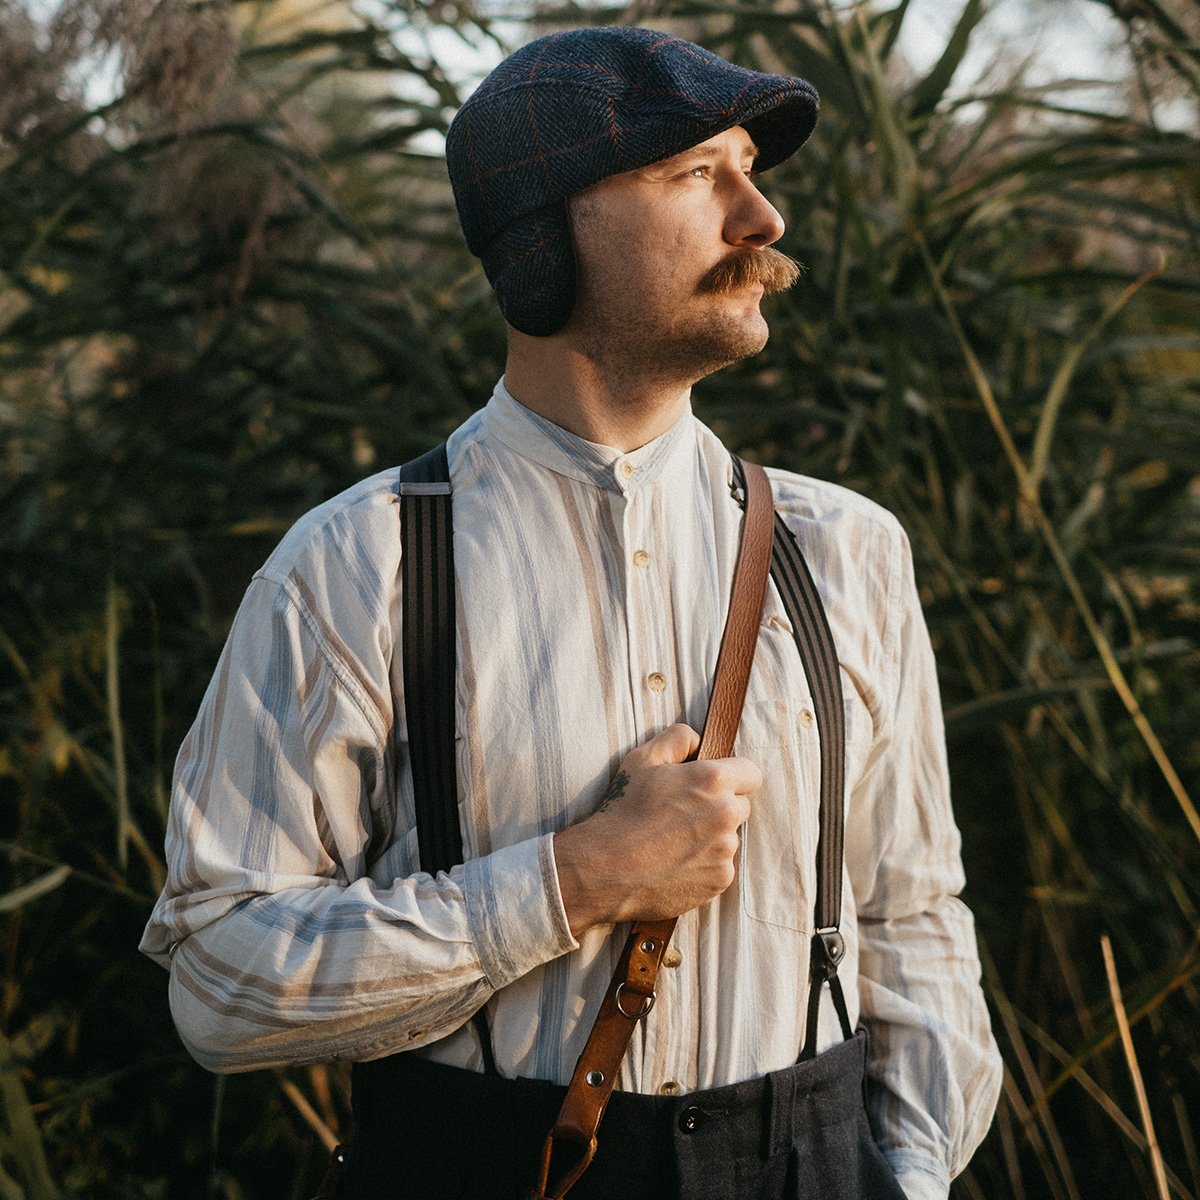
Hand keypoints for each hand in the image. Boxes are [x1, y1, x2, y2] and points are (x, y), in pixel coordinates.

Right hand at [553, 723, 761, 936]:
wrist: (607, 867)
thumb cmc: (623, 810)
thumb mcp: (642, 759)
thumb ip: (678, 738)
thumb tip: (698, 740)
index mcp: (713, 780)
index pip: (751, 773)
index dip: (733, 776)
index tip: (713, 784)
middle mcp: (726, 815)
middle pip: (741, 806)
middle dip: (721, 806)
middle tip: (685, 813)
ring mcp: (725, 851)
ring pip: (729, 837)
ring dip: (712, 837)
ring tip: (674, 841)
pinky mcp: (720, 880)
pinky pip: (720, 866)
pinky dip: (704, 864)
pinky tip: (675, 862)